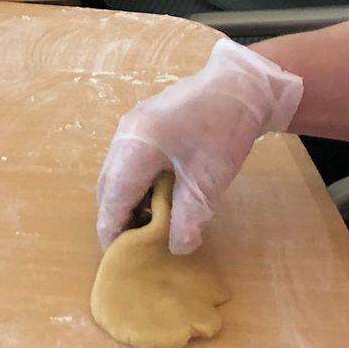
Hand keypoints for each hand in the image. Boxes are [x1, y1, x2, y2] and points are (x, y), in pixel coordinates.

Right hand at [96, 40, 303, 253]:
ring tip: (149, 226)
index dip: (112, 230)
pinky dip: (135, 185)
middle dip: (117, 218)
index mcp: (135, 146)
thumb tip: (176, 248)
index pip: (112, 198)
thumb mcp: (209, 181)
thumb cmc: (224, 131)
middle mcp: (124, 134)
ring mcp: (131, 126)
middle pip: (107, 186)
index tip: (120, 259)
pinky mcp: (142, 125)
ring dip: (127, 201)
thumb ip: (188, 218)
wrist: (241, 87)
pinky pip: (127, 161)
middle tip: (135, 247)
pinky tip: (158, 199)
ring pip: (115, 174)